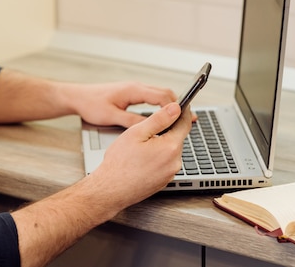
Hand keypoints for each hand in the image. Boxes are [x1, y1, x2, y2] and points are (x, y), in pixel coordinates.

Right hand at [10, 101, 191, 266]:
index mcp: (170, 147)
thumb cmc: (119, 162)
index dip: (181, 112)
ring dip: (159, 144)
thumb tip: (175, 108)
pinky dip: (156, 157)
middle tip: (147, 128)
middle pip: (176, 137)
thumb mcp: (137, 133)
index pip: (184, 124)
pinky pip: (164, 163)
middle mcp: (175, 162)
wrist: (110, 190)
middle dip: (165, 130)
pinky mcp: (163, 181)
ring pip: (169, 151)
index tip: (179, 106)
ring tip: (139, 147)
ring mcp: (170, 173)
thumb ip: (159, 119)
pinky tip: (140, 159)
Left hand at [72, 81, 176, 127]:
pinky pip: (151, 97)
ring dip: (170, 105)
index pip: (162, 95)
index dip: (175, 107)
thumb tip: (149, 127)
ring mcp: (134, 89)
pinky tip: (164, 114)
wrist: (77, 97)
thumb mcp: (111, 117)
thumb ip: (131, 121)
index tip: (184, 117)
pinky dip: (161, 105)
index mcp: (133, 90)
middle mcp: (136, 87)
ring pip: (159, 95)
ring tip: (180, 118)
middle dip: (177, 106)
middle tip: (188, 120)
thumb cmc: (91, 104)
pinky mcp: (131, 94)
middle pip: (164, 93)